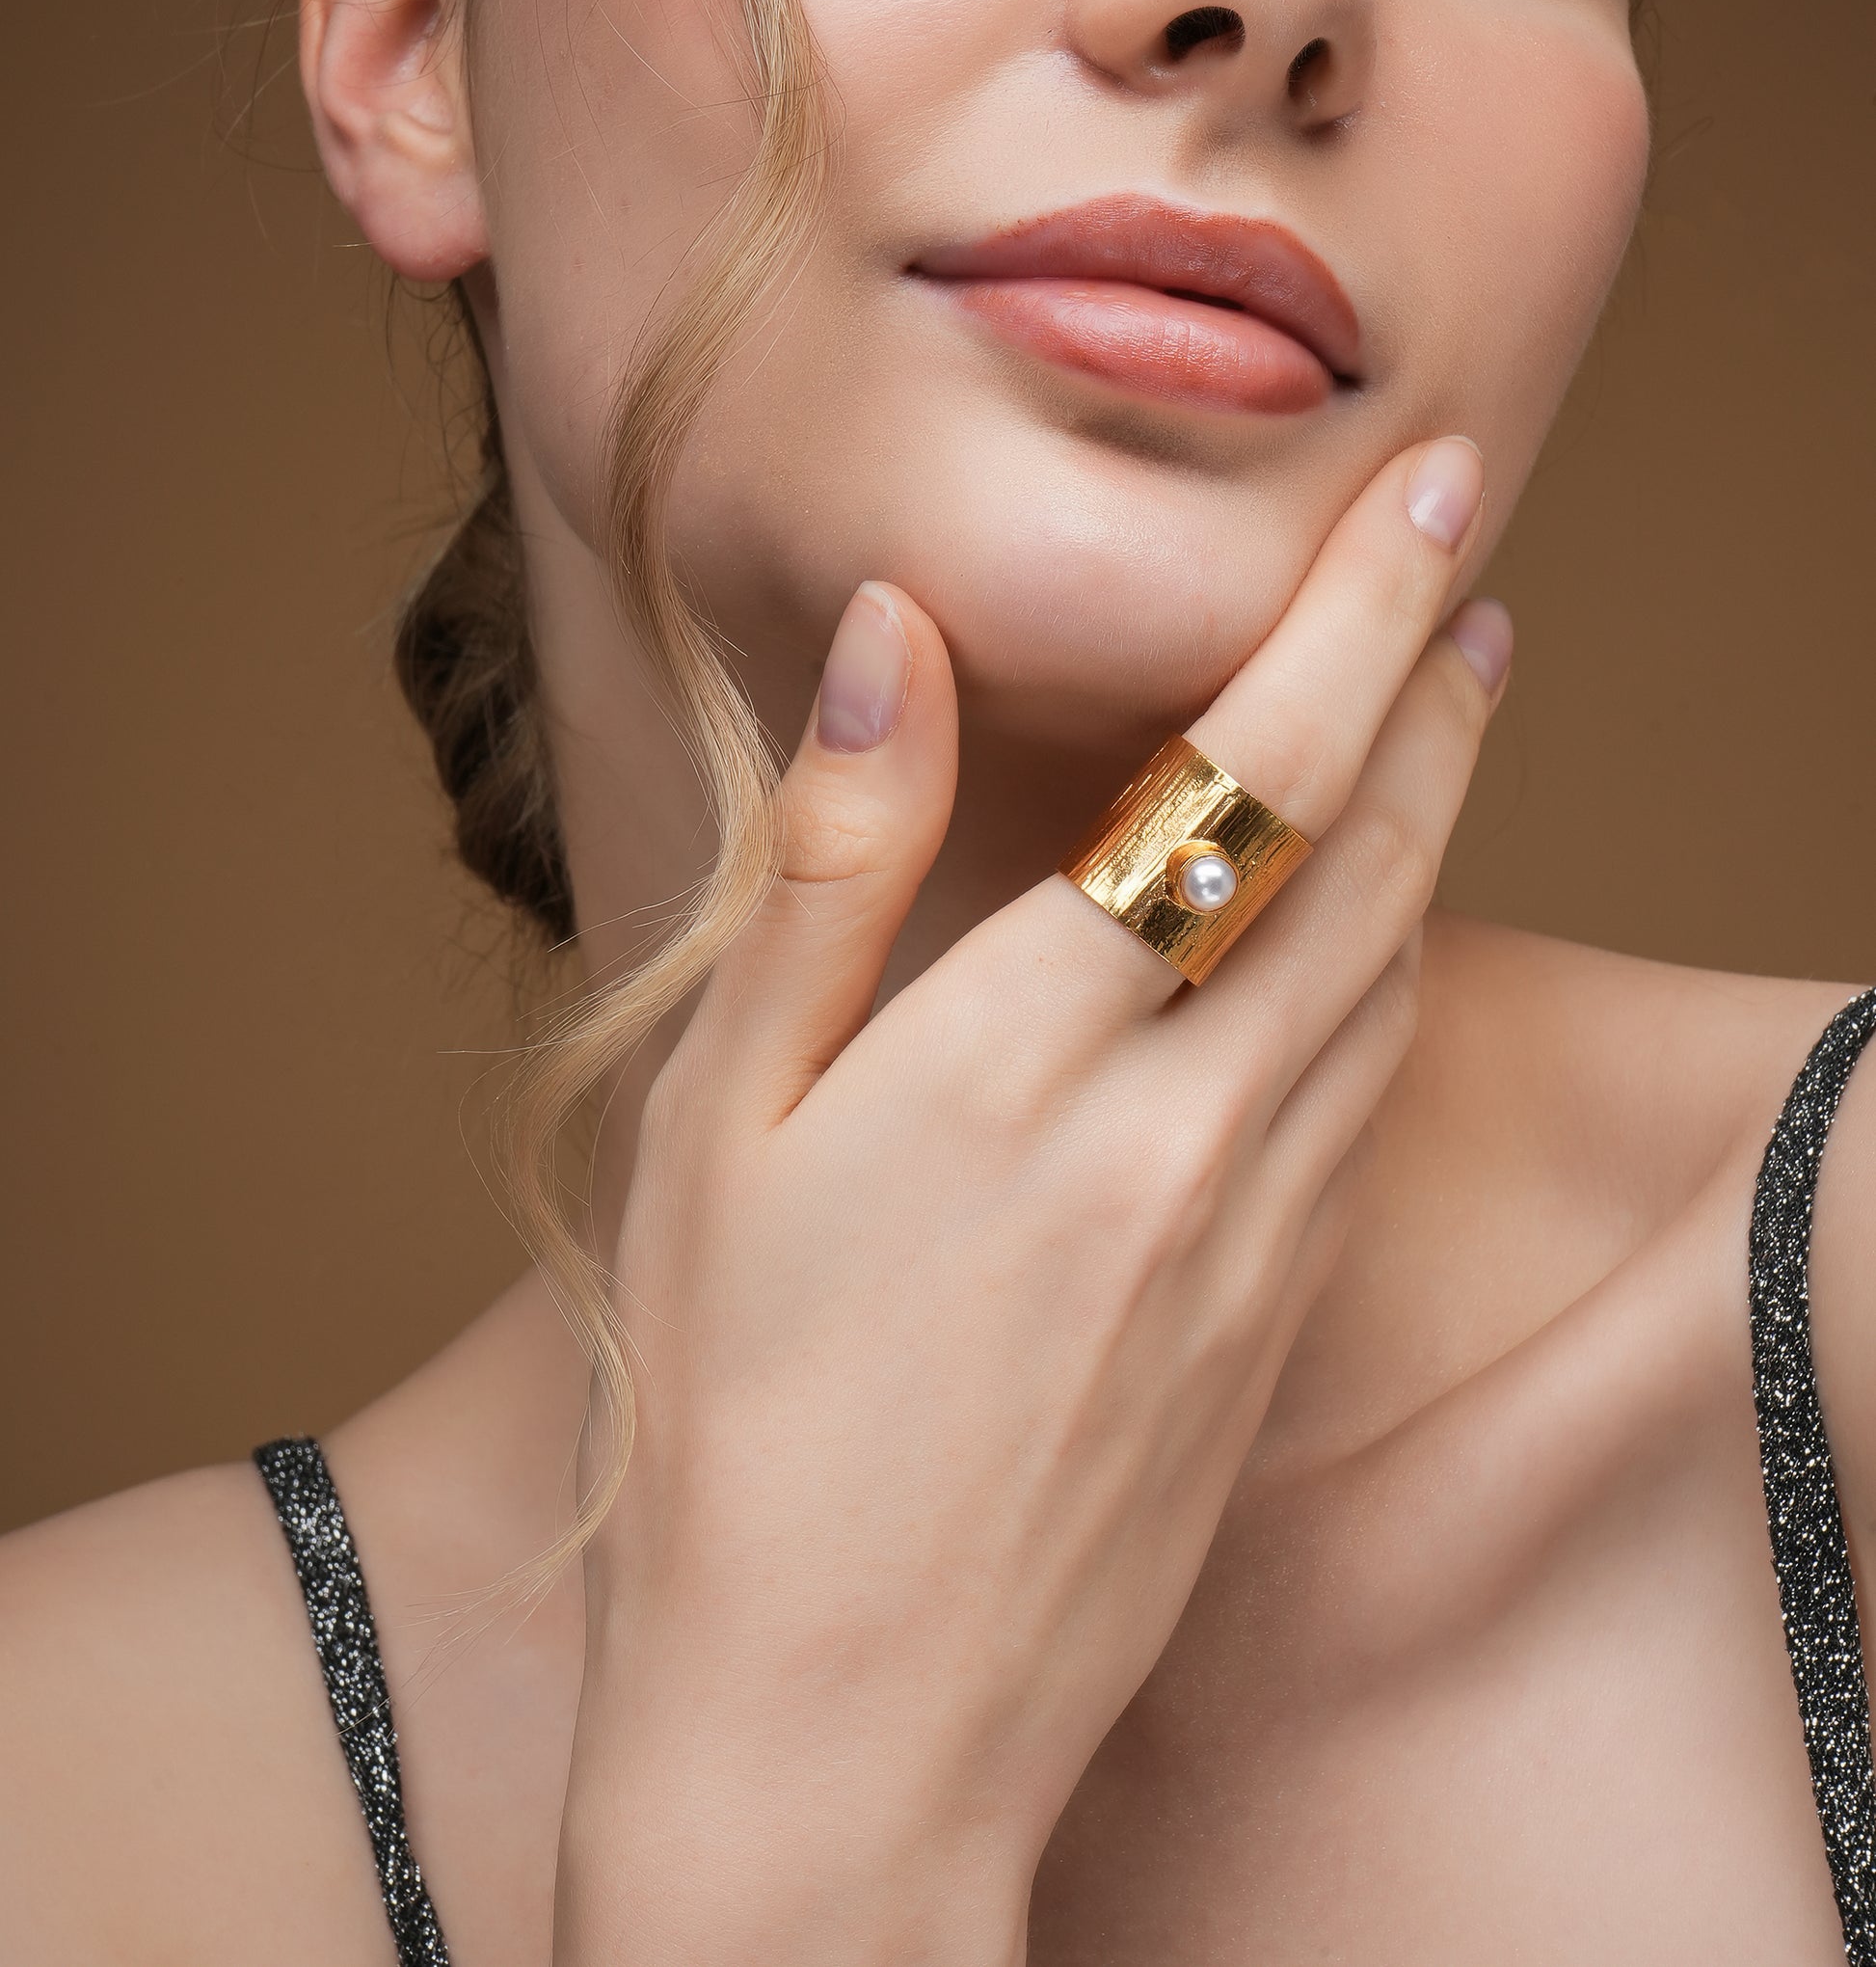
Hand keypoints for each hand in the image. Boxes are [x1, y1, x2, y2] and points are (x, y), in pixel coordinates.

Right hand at [554, 439, 1506, 1965]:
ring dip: (1438, 822)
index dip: (1354, 617)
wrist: (843, 1738)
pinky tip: (1371, 944)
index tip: (1421, 494)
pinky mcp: (1271, 1329)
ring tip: (1443, 714)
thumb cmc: (735, 1425)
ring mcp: (1249, 1242)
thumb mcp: (725, 1124)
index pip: (1249, 778)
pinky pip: (1369, 1104)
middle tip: (1466, 569)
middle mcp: (1181, 1135)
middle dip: (1439, 691)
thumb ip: (832, 865)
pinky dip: (1394, 974)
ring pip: (1397, 977)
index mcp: (1030, 1059)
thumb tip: (886, 636)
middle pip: (1375, 860)